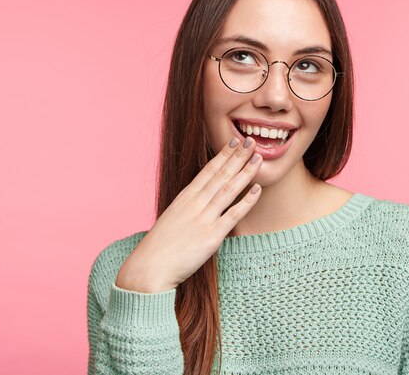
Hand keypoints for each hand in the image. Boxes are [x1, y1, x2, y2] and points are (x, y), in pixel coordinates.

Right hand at [115, 135, 262, 292]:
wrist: (150, 267)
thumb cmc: (160, 246)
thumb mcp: (172, 219)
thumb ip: (188, 209)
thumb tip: (200, 203)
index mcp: (184, 198)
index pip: (208, 170)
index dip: (223, 154)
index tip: (234, 141)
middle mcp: (194, 204)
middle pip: (220, 175)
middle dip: (237, 157)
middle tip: (251, 141)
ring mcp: (204, 219)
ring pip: (228, 190)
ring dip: (245, 172)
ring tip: (258, 158)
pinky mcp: (212, 236)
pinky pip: (233, 215)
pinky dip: (246, 201)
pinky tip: (257, 189)